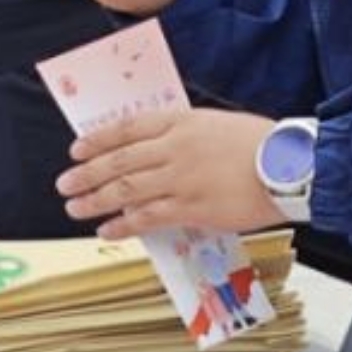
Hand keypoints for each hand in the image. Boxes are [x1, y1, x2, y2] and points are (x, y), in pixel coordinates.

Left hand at [57, 106, 286, 240]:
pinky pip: (148, 217)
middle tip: (65, 183)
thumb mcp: (215, 124)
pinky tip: (108, 229)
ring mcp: (181, 179)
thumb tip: (153, 152)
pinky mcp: (192, 208)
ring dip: (96, 200)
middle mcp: (174, 148)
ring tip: (75, 207)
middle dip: (87, 173)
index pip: (127, 128)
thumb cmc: (259, 144)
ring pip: (126, 190)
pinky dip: (124, 225)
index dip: (98, 140)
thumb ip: (183, 135)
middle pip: (119, 161)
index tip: (77, 149)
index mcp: (180, 122)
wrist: (286, 166)